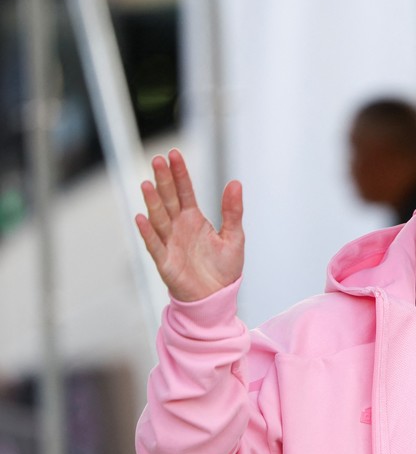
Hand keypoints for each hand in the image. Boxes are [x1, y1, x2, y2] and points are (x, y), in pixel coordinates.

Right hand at [135, 149, 243, 301]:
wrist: (217, 299)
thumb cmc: (224, 269)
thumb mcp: (234, 237)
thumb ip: (233, 211)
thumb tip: (235, 182)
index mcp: (194, 219)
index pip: (185, 191)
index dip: (179, 173)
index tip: (174, 154)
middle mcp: (179, 227)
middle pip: (169, 199)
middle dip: (163, 180)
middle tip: (158, 159)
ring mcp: (170, 243)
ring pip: (159, 218)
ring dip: (152, 202)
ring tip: (147, 184)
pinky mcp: (166, 262)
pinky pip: (154, 245)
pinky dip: (147, 232)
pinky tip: (141, 217)